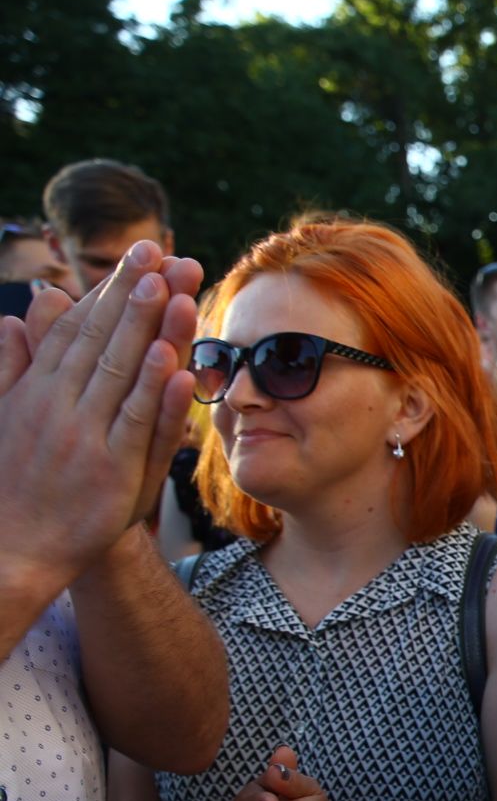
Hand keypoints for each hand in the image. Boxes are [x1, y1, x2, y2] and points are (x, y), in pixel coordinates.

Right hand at [0, 242, 202, 598]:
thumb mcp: (4, 415)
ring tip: (172, 286)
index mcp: (37, 389)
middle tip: (161, 249)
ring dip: (149, 328)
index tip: (140, 254)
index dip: (111, 289)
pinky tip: (175, 364)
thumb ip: (11, 367)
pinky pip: (137, 426)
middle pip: (103, 338)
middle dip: (134, 292)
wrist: (9, 551)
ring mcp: (85, 437)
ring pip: (123, 373)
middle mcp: (58, 406)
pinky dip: (156, 394)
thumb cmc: (11, 483)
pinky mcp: (110, 472)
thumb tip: (13, 318)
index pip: (80, 327)